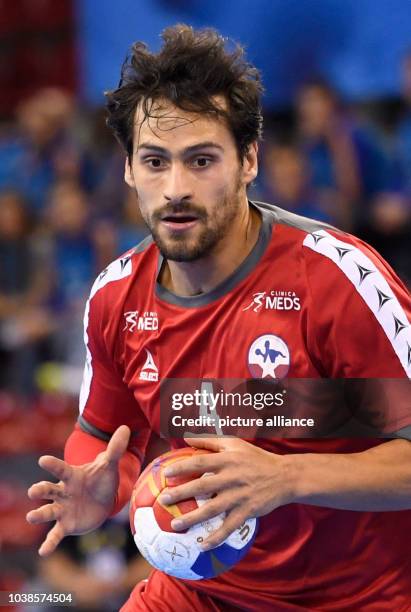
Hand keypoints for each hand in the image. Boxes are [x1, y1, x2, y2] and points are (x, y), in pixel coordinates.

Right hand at [26, 425, 129, 556]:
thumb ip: (115, 449)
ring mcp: (62, 509)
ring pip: (47, 511)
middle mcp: (62, 492)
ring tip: (31, 517)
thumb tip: (125, 427)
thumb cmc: (102, 480)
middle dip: (40, 490)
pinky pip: (55, 534)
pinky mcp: (66, 525)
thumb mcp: (109, 465)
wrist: (104, 500)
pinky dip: (49, 543)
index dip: (52, 464)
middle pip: (48, 489)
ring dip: (38, 514)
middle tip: (34, 491)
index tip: (42, 460)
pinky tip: (43, 552)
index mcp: (71, 476)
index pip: (60, 469)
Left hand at [158, 437, 293, 549]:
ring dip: (193, 518)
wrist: (283, 476)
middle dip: (181, 493)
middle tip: (163, 500)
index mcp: (227, 460)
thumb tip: (186, 437)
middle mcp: (232, 477)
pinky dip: (215, 537)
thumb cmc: (255, 458)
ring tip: (175, 525)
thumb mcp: (235, 444)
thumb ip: (210, 441)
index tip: (166, 473)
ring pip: (212, 509)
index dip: (182, 467)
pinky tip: (202, 545)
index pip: (200, 462)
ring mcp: (239, 496)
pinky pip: (229, 527)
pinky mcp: (247, 511)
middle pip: (202, 485)